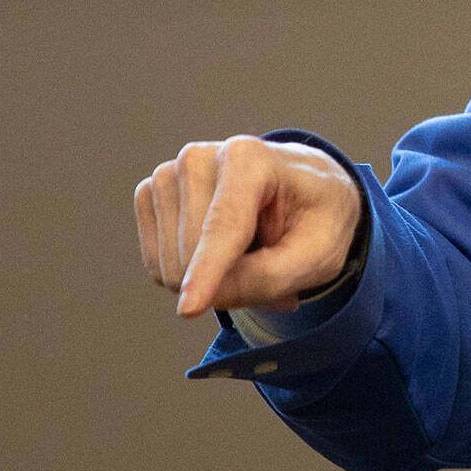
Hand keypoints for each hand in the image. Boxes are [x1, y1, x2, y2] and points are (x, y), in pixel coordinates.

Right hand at [133, 135, 361, 317]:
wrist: (302, 189)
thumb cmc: (316, 218)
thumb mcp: (319, 254)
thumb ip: (267, 277)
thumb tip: (197, 299)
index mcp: (250, 159)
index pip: (223, 226)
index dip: (207, 272)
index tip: (189, 311)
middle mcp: (198, 159)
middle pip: (192, 256)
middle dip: (229, 282)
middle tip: (271, 264)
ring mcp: (169, 175)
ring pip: (170, 267)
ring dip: (212, 280)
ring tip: (249, 250)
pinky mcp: (151, 194)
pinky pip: (156, 265)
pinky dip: (190, 273)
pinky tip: (219, 248)